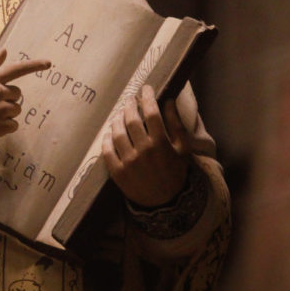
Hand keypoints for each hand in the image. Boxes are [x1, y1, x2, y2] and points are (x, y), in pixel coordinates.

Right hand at [0, 49, 49, 149]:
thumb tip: (5, 51)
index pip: (18, 69)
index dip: (35, 65)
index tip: (48, 63)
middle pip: (17, 93)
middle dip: (7, 97)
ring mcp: (0, 111)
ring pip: (15, 110)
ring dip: (6, 112)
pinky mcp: (0, 127)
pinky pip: (13, 125)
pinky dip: (5, 126)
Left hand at [102, 84, 191, 206]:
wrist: (165, 202)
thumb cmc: (175, 171)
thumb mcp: (183, 149)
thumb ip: (176, 124)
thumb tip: (168, 100)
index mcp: (161, 144)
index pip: (151, 113)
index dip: (147, 97)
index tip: (145, 88)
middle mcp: (143, 151)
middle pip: (132, 120)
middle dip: (130, 105)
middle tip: (130, 100)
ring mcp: (128, 162)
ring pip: (117, 133)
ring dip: (117, 119)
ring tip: (120, 114)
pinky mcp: (117, 172)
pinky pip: (107, 150)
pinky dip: (107, 139)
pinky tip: (110, 133)